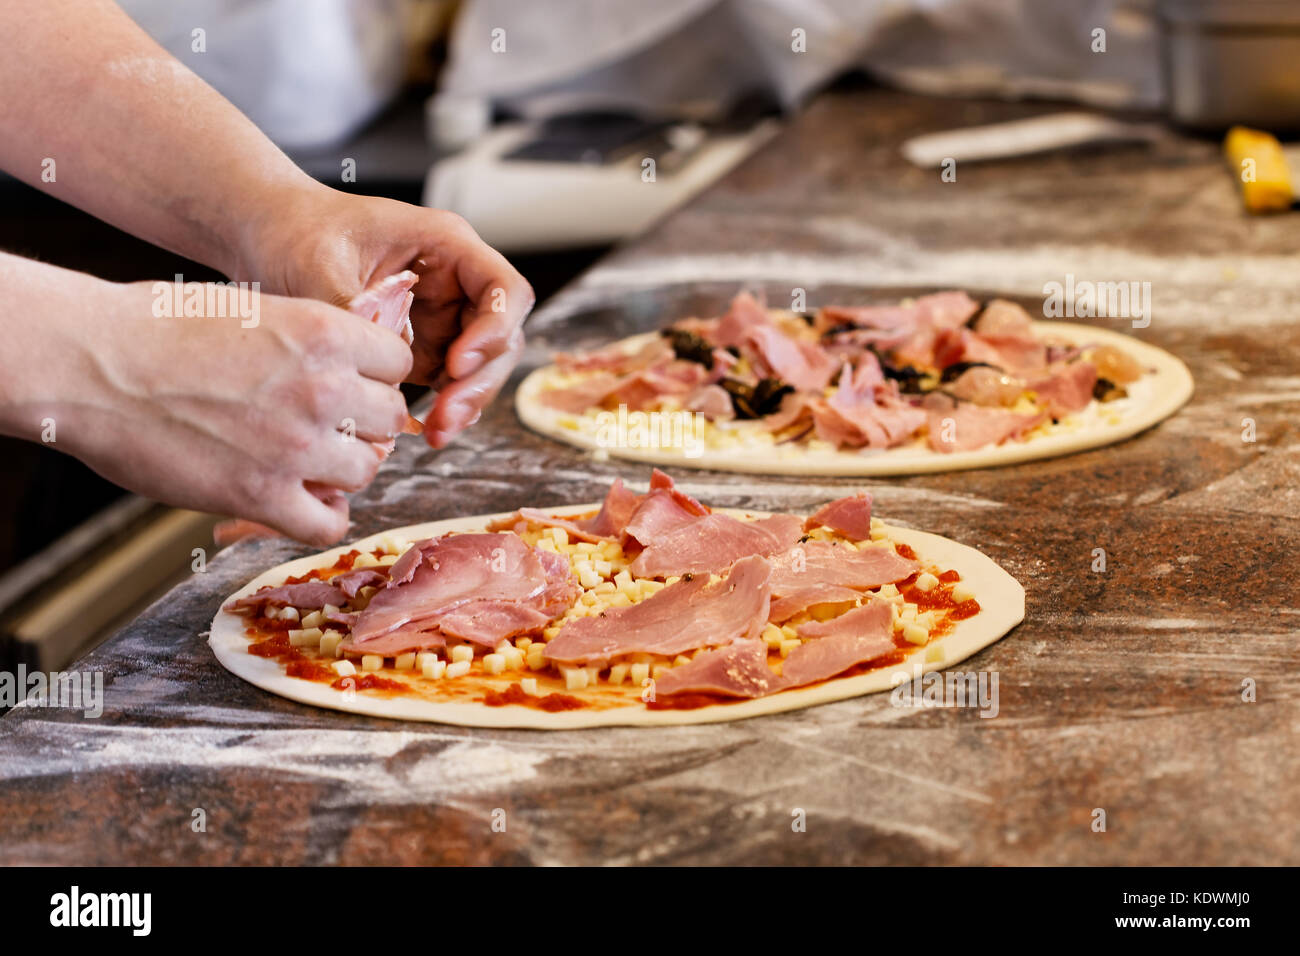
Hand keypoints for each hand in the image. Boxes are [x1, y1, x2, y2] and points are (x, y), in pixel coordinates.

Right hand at [43, 280, 411, 544]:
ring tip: (307, 460)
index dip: (377, 377)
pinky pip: (329, 525)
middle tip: (330, 424)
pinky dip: (322, 517)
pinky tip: (301, 501)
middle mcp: (323, 389)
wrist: (92, 365)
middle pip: (390, 420)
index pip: (398, 365)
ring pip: (366, 472)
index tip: (355, 385)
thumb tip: (353, 369)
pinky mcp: (262, 496)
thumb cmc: (159, 328)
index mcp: (325, 333)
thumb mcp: (257, 308)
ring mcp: (297, 446)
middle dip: (364, 423)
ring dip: (342, 469)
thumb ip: (313, 341)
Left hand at [238, 185, 534, 446]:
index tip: (456, 364)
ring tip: (436, 433)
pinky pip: (452, 382)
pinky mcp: (425, 344)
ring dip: (467, 401)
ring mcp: (443, 315)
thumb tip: (388, 373)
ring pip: (482, 366)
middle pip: (501, 336)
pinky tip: (428, 430)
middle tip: (446, 417)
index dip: (494, 330)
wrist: (268, 235)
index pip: (503, 289)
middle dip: (480, 381)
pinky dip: (446, 408)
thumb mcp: (321, 268)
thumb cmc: (297, 232)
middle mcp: (454, 281)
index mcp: (445, 245)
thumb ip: (358, 318)